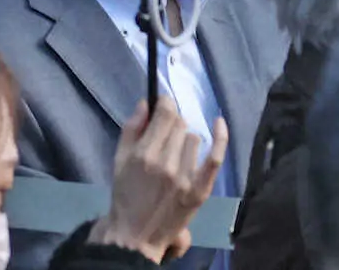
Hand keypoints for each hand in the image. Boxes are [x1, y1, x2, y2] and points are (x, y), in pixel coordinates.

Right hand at [88, 98, 227, 262]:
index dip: (164, 104)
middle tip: (163, 134)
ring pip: (194, 138)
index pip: (164, 114)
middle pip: (179, 125)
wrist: (136, 235)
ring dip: (184, 139)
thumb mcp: (118, 158)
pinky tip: (219, 123)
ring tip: (175, 153)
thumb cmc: (124, 194)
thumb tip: (146, 103)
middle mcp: (167, 163)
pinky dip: (220, 138)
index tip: (162, 104)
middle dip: (171, 123)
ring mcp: (186, 178)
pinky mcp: (200, 191)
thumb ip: (131, 128)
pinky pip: (215, 158)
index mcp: (144, 154)